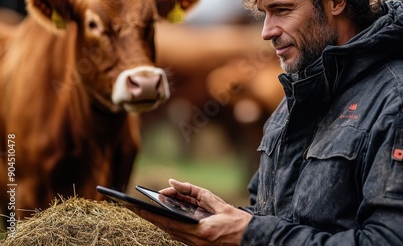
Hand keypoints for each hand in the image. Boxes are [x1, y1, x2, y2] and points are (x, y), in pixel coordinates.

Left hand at [129, 179, 252, 245]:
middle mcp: (194, 241)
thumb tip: (174, 182)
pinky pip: (178, 233)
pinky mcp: (196, 244)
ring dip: (157, 219)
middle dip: (148, 215)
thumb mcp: (217, 202)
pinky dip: (169, 223)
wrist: (251, 239)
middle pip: (165, 226)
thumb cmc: (236, 221)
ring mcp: (195, 245)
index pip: (168, 221)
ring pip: (170, 230)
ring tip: (143, 208)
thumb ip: (195, 191)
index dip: (150, 214)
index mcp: (201, 230)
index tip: (135, 206)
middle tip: (131, 205)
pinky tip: (162, 215)